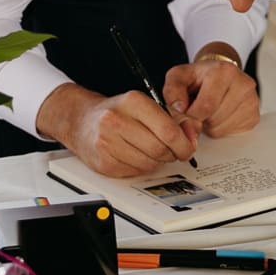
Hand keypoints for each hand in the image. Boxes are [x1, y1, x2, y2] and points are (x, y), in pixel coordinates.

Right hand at [38, 84, 197, 177]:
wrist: (82, 120)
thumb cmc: (117, 112)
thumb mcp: (145, 105)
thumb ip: (174, 117)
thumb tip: (193, 134)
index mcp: (132, 102)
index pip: (168, 130)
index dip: (184, 143)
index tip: (188, 147)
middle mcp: (116, 120)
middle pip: (160, 149)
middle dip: (172, 153)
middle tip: (172, 151)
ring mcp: (107, 142)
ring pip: (149, 163)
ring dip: (157, 161)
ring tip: (151, 151)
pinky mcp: (103, 162)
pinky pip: (135, 172)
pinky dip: (141, 167)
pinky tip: (136, 156)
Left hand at [163, 49, 259, 138]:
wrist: (218, 75)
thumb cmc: (198, 78)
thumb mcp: (179, 76)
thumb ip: (172, 91)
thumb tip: (179, 108)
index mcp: (224, 71)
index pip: (206, 106)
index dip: (191, 114)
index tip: (186, 111)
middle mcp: (243, 84)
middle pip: (214, 119)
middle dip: (201, 119)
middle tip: (198, 108)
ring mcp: (252, 101)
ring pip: (222, 129)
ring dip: (209, 125)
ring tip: (209, 111)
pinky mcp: (254, 116)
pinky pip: (231, 134)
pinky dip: (221, 129)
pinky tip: (219, 115)